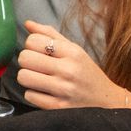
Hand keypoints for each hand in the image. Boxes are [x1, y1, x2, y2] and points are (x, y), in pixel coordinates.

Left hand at [14, 21, 130, 110]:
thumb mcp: (75, 50)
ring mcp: (63, 90)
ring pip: (23, 77)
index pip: (33, 40)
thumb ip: (50, 35)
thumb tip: (27, 23)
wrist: (107, 102)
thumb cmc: (87, 73)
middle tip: (36, 66)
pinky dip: (33, 94)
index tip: (39, 51)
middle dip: (27, 61)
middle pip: (24, 58)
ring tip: (38, 79)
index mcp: (72, 52)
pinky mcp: (57, 107)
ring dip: (27, 78)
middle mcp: (68, 70)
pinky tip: (44, 92)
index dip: (31, 45)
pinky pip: (29, 95)